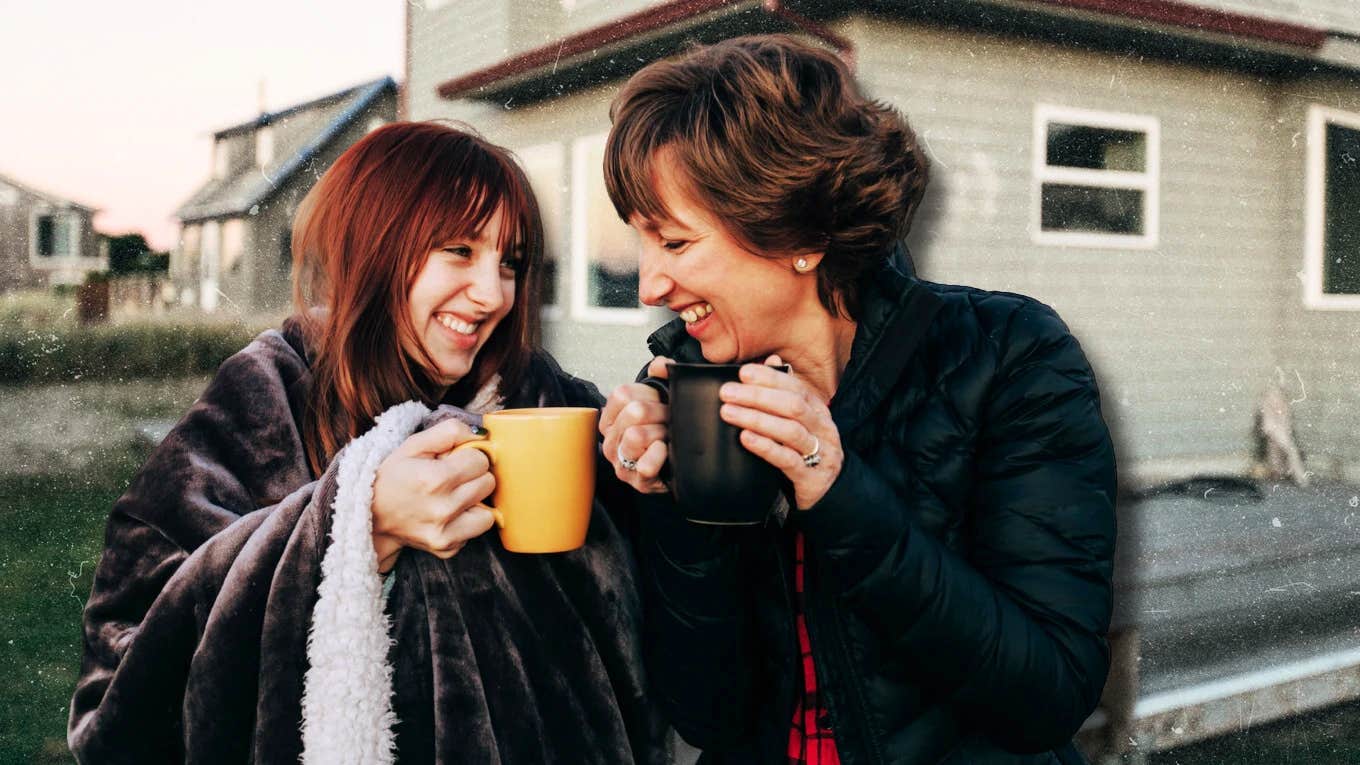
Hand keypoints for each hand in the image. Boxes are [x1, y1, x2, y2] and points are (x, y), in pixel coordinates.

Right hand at [370, 418, 497, 571]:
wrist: (370, 517)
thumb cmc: (393, 477)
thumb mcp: (413, 444)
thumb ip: (450, 431)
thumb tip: (481, 435)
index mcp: (435, 478)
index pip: (481, 460)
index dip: (468, 457)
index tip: (454, 461)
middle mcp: (442, 509)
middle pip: (488, 484)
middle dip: (474, 477)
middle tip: (452, 478)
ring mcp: (445, 533)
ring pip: (488, 512)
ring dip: (475, 503)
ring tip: (453, 497)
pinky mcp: (447, 548)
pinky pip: (475, 531)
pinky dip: (466, 522)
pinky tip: (447, 515)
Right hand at [600, 356, 672, 493]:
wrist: (678, 463)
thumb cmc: (665, 429)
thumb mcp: (662, 398)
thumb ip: (661, 374)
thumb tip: (660, 364)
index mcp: (611, 417)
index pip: (623, 394)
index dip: (648, 394)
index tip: (659, 401)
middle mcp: (611, 440)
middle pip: (634, 412)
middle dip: (660, 413)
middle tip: (670, 419)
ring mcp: (621, 461)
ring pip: (637, 436)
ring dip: (661, 433)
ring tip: (668, 436)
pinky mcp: (636, 481)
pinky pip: (645, 465)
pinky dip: (659, 456)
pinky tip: (665, 451)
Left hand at [719, 355, 842, 509]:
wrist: (827, 492)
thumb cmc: (804, 452)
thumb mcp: (797, 422)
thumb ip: (784, 393)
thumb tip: (771, 361)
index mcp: (818, 410)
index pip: (795, 387)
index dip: (770, 378)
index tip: (743, 372)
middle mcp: (822, 427)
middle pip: (793, 405)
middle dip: (758, 396)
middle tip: (727, 393)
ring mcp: (820, 452)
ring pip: (790, 430)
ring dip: (757, 418)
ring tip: (729, 413)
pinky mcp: (812, 477)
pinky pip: (788, 459)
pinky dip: (765, 447)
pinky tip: (746, 439)